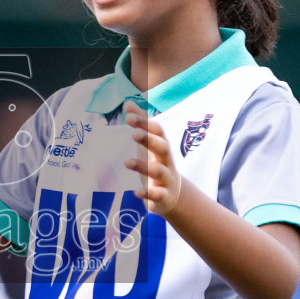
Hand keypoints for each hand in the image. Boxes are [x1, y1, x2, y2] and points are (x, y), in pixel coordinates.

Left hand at [123, 101, 183, 215]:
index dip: (145, 123)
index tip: (129, 117)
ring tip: (126, 162)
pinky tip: (136, 191)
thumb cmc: (157, 163)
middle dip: (150, 140)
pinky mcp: (162, 196)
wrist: (173, 195)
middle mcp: (166, 161)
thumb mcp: (149, 144)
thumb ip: (140, 124)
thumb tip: (128, 102)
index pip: (158, 131)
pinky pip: (157, 194)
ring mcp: (166, 179)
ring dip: (143, 166)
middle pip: (163, 148)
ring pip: (158, 171)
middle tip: (134, 133)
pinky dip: (148, 193)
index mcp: (162, 146)